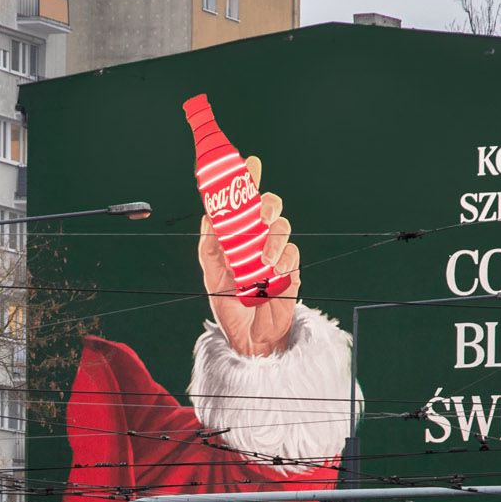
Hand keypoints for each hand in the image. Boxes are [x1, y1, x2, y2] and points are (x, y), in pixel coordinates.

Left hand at [199, 155, 299, 356]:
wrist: (247, 339)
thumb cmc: (229, 304)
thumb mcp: (212, 274)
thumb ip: (210, 246)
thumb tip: (208, 216)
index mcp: (240, 236)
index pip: (246, 201)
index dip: (250, 180)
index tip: (250, 162)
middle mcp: (260, 240)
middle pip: (270, 208)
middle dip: (267, 203)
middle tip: (260, 212)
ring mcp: (276, 254)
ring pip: (283, 228)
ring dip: (273, 238)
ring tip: (263, 258)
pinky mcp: (290, 272)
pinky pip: (292, 256)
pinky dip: (283, 261)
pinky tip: (274, 273)